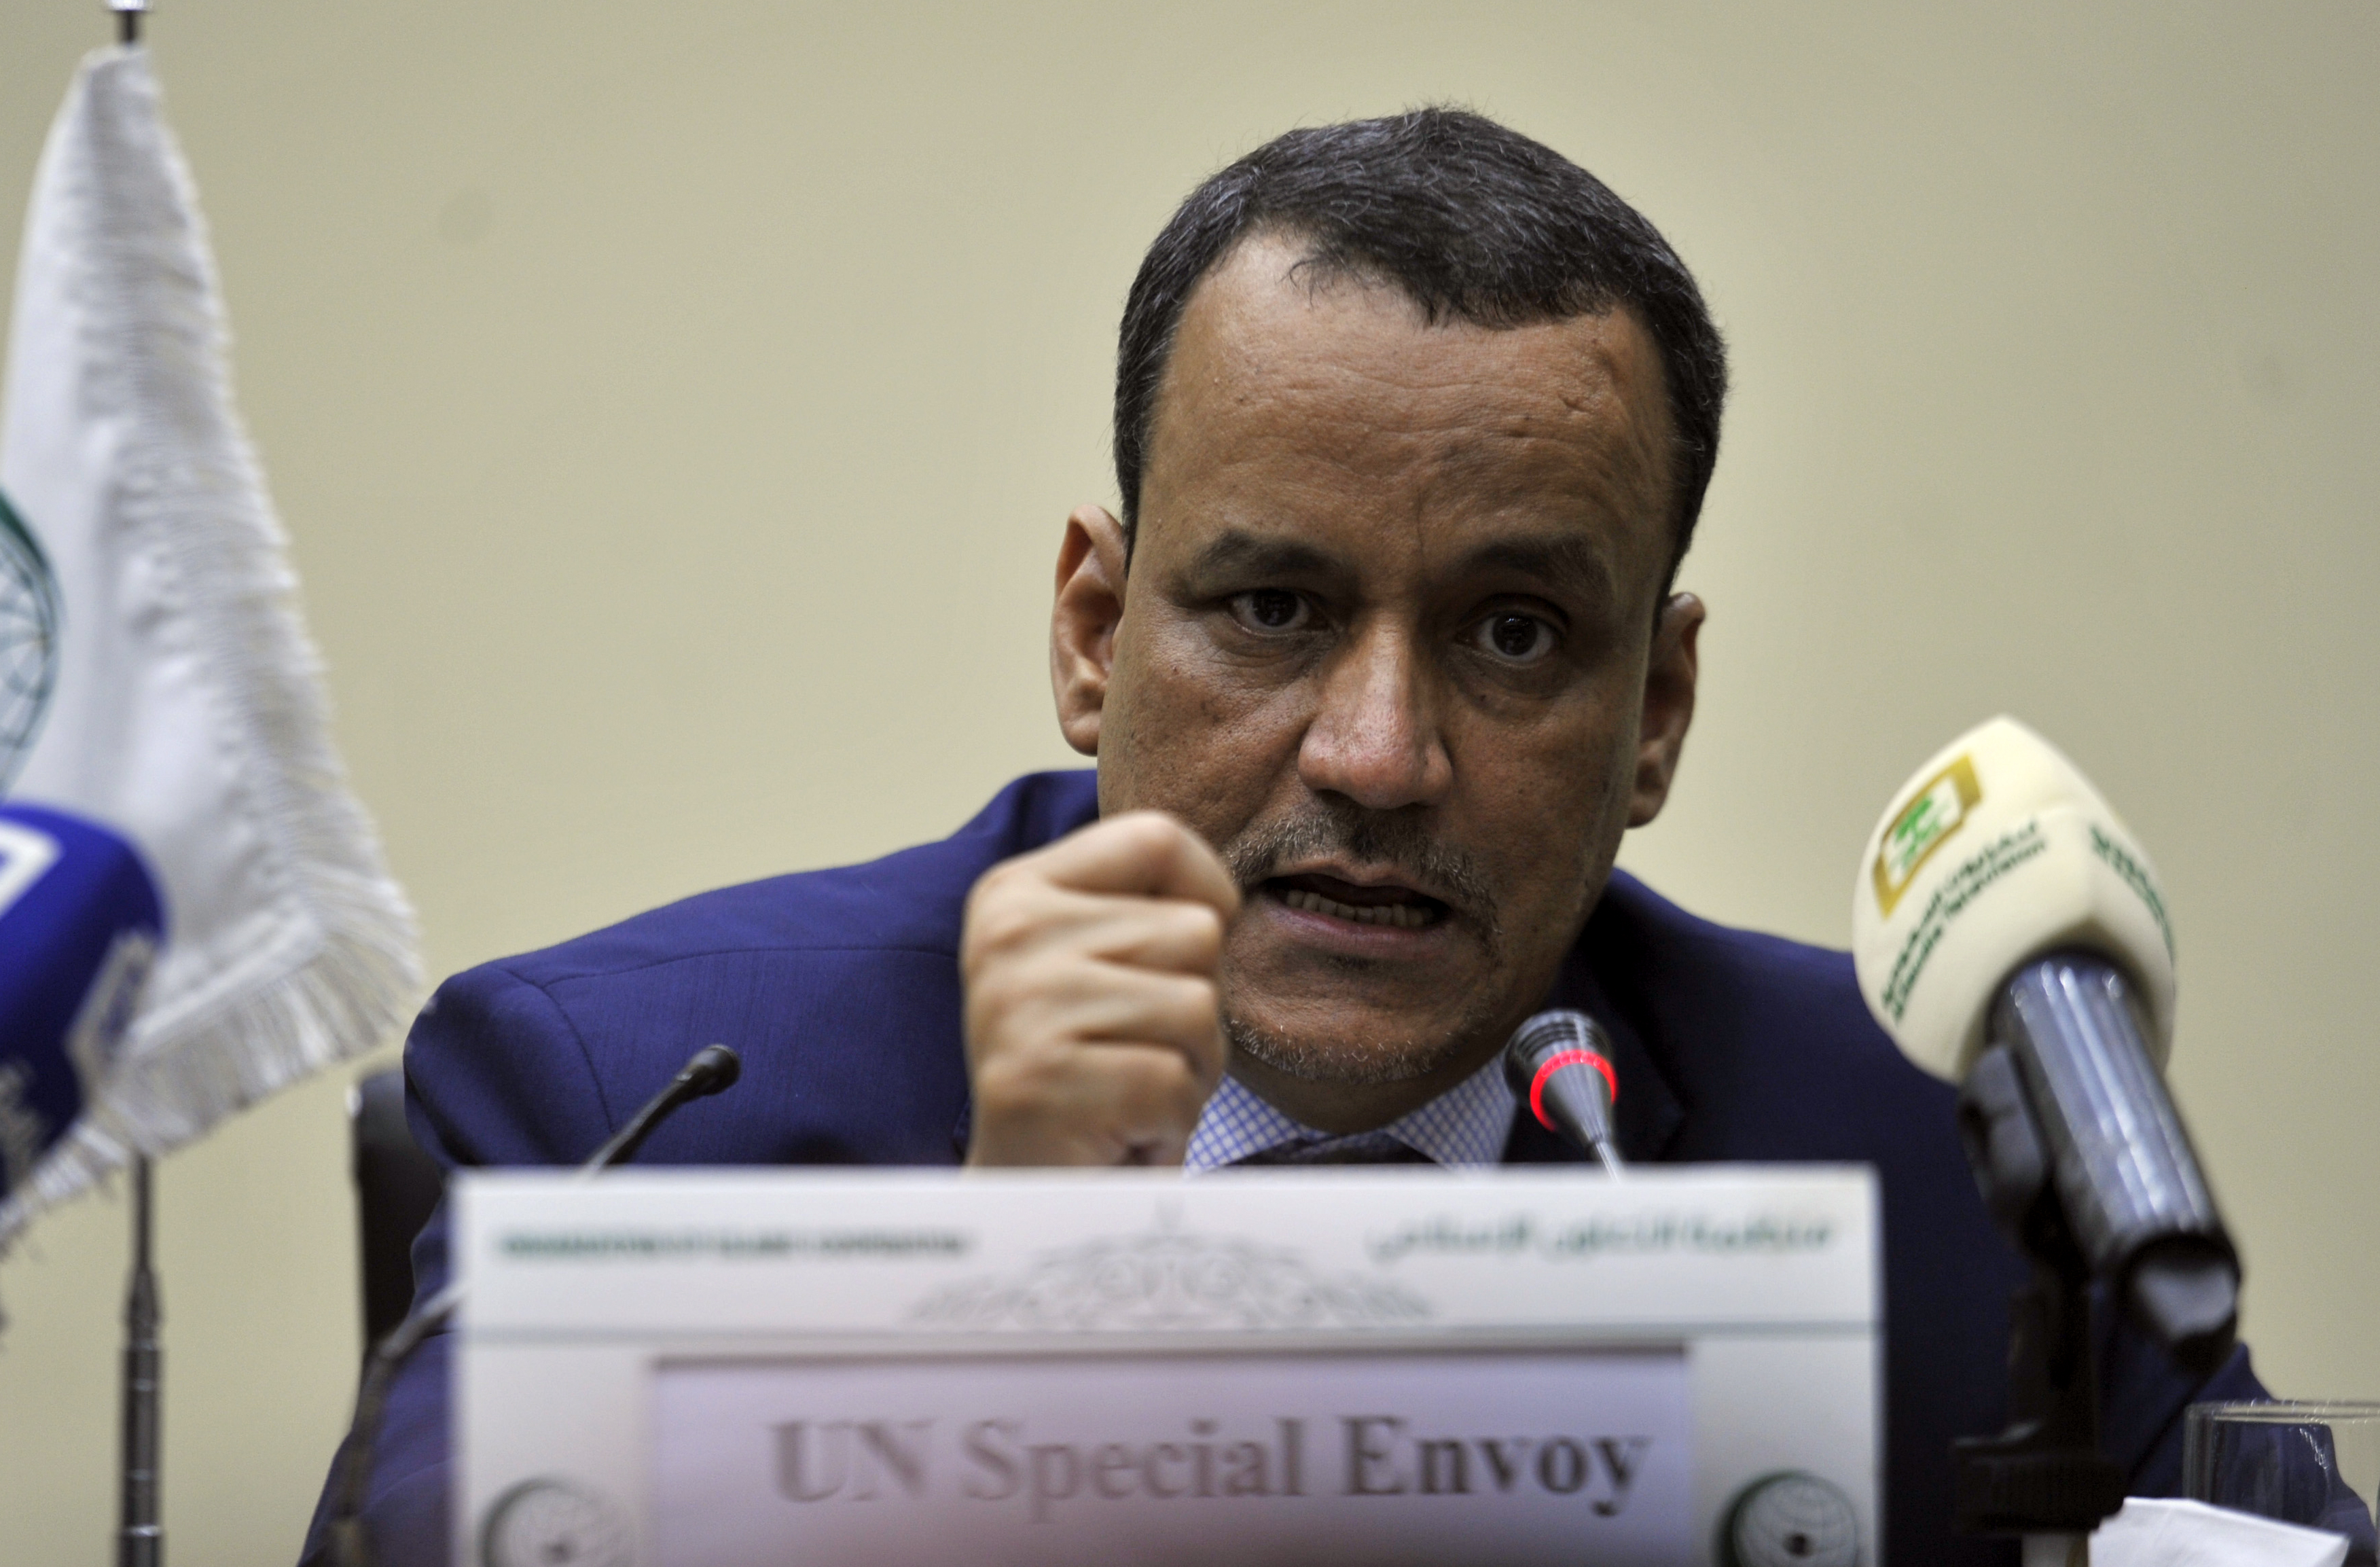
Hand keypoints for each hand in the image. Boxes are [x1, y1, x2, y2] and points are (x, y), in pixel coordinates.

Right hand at [960, 811, 1239, 1165]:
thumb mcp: (1099, 967)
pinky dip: (1167, 1124)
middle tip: (1133, 1058)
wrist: (1024, 1199)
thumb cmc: (1087, 1079)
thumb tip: (1228, 894)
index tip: (1181, 960)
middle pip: (1194, 931)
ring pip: (1199, 1006)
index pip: (1158, 837)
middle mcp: (1007, 934)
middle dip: (1195, 1010)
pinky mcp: (1040, 1081)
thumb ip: (1144, 910)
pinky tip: (1118, 1137)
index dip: (1208, 894)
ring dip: (1188, 1071)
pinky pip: (1176, 1081)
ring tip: (1126, 1098)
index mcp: (1016, 892)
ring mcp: (1019, 1006)